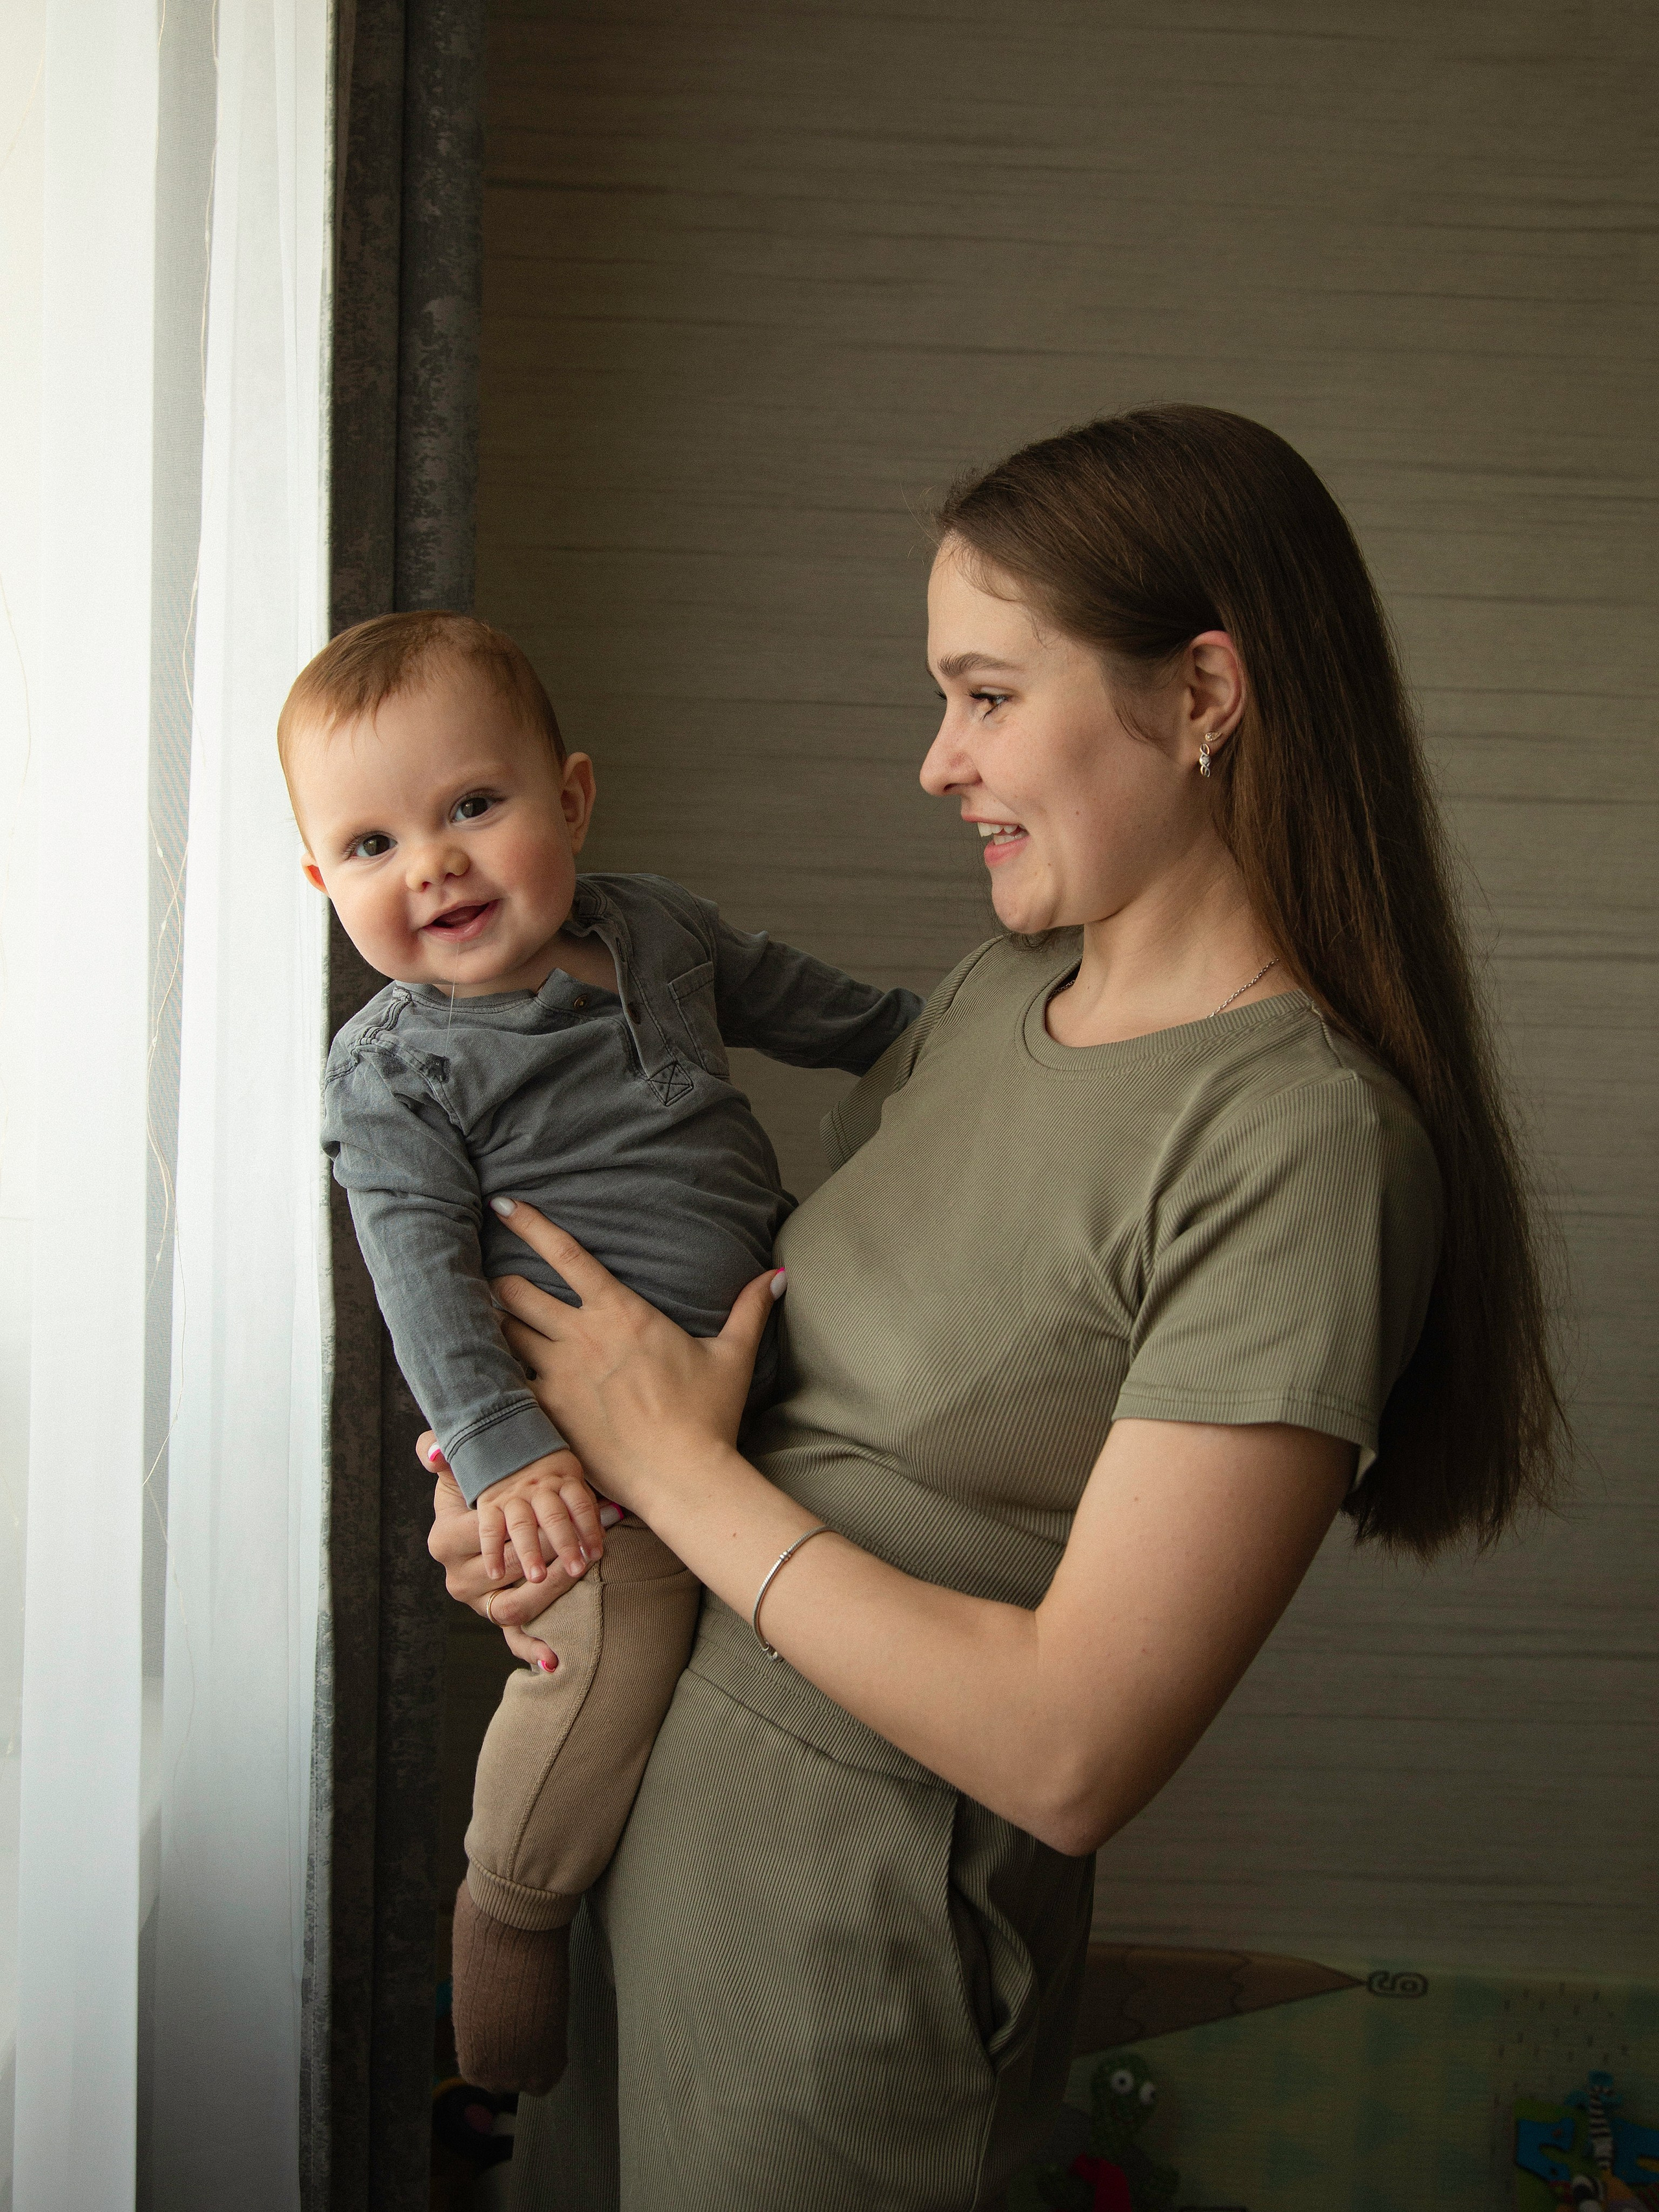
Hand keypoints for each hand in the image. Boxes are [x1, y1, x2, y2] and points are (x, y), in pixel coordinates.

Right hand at [423, 1450, 618, 1666]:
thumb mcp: (455, 1468)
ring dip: (552, 1590)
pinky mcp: (498, 1616)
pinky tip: (554, 1660)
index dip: (524, 1523)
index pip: (490, 1532)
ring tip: (582, 1569)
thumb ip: (437, 1454)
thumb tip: (437, 1453)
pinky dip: (531, 1649)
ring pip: (516, 1604)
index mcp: (445, 1539)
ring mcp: (478, 1602)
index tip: (555, 1509)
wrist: (483, 1517)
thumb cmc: (473, 1487)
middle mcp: (458, 1577)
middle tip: (583, 1536)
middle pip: (510, 1568)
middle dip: (551, 1550)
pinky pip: (513, 1638)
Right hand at [475, 1448, 605, 1586]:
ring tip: (537, 1578)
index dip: (589, 1529)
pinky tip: (497, 1574)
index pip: (580, 1505)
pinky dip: (492, 1551)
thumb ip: (584, 1506)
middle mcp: (539, 1488)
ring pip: (521, 1525)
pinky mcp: (490, 1505)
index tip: (596, 1554)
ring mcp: (513, 1497)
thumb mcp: (570, 1478)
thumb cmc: (548, 1474)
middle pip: (554, 1517)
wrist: (505, 1444)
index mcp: (564, 1480)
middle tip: (576, 1570)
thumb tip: (603, 1535)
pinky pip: (489, 1529)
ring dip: (530, 1552)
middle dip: (565, 1544)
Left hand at [487, 1196, 782, 1516]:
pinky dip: (492, 1375)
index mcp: (621, 1311)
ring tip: (480, 1325)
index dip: (529, 1224)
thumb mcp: (732, 1356)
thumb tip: (778, 1274)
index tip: (502, 1205)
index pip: (565, 1254)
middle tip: (490, 1282)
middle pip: (515, 1291)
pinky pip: (503, 1384)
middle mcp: (580, 1335)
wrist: (683, 1476)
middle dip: (499, 1282)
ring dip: (491, 1326)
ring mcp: (557, 1375)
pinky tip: (482, 1379)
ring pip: (500, 1333)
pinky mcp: (546, 1412)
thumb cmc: (707, 1416)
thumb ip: (749, 1309)